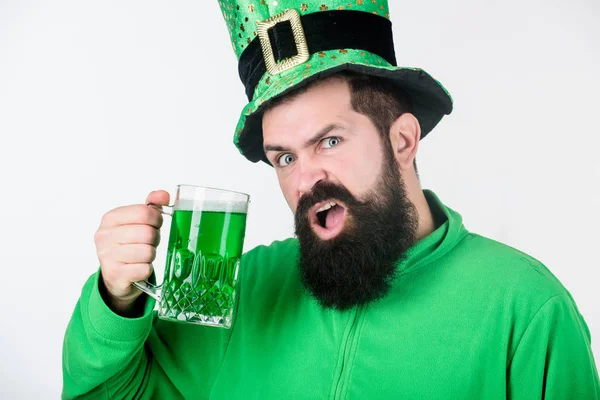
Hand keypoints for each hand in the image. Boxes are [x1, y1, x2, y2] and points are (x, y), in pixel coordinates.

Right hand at [94, 190, 169, 314]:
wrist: (116, 275)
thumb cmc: (129, 244)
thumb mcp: (138, 222)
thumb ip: (151, 206)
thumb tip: (164, 195)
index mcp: (110, 219)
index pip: (144, 212)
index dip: (157, 219)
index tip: (156, 224)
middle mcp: (104, 236)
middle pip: (148, 233)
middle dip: (155, 238)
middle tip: (150, 242)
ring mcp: (107, 256)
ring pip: (148, 252)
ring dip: (151, 255)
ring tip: (144, 254)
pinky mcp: (115, 274)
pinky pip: (145, 269)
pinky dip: (147, 269)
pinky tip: (139, 267)